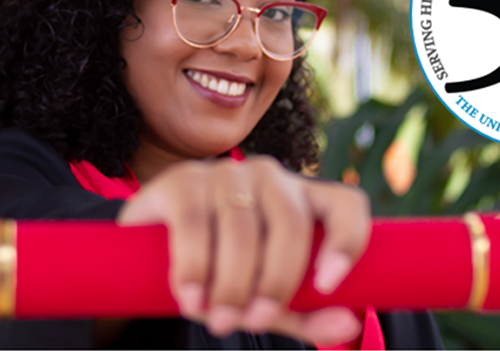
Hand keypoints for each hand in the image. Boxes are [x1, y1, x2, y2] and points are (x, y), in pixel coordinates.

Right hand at [117, 156, 371, 345]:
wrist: (151, 253)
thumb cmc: (224, 273)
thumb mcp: (266, 298)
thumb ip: (305, 314)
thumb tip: (348, 327)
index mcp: (304, 200)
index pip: (346, 205)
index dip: (347, 240)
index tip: (329, 286)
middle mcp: (270, 178)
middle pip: (290, 224)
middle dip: (275, 281)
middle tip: (254, 322)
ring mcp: (226, 173)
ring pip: (242, 228)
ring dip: (231, 283)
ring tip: (218, 320)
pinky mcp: (182, 180)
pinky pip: (194, 224)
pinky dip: (195, 267)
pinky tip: (191, 297)